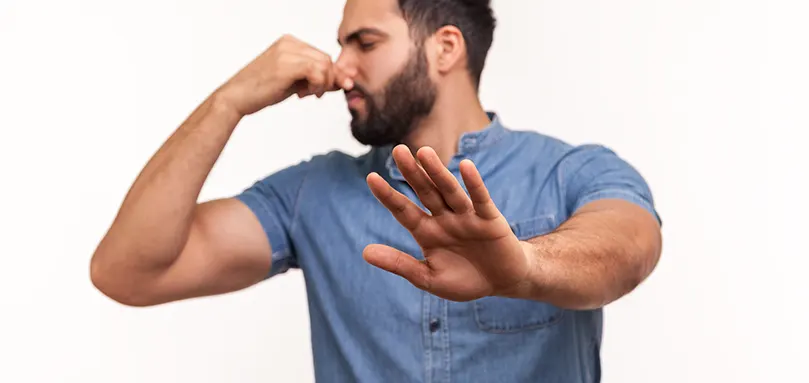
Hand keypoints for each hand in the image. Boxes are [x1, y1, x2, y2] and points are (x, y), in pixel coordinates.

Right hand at [216, 34, 353, 115]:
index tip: (329, 89)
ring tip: (308, 95)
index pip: (322, 55)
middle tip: (316, 95)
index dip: (331, 74)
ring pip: (325, 65)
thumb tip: (343, 81)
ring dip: (323, 84)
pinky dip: (317, 85)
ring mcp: (287, 52)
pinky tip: (304, 95)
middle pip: (327, 58)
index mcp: (289, 42)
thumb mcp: (294, 83)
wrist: (236, 98)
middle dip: (329, 79)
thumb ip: (316, 79)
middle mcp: (289, 43)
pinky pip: (317, 72)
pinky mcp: (286, 64)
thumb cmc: (261, 91)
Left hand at [363, 145, 535, 301]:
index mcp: (426, 231)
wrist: (502, 282)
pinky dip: (474, 183)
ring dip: (438, 172)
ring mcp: (466, 216)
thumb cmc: (464, 280)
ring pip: (449, 191)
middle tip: (398, 150)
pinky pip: (480, 199)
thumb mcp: (428, 278)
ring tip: (424, 153)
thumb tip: (365, 252)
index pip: (403, 210)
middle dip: (412, 173)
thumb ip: (399, 264)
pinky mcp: (489, 219)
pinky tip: (465, 166)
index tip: (371, 177)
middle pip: (425, 192)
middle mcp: (444, 218)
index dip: (388, 195)